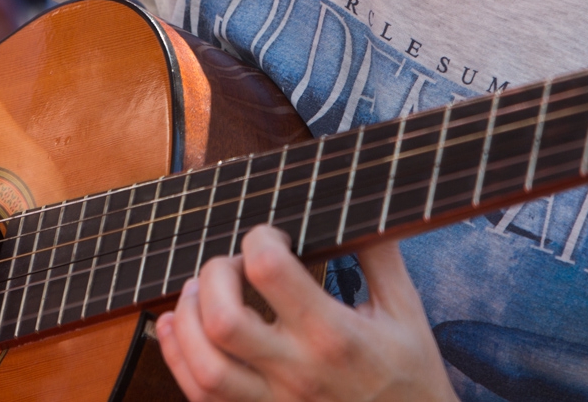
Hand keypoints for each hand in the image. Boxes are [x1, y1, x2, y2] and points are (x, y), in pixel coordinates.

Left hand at [156, 226, 457, 401]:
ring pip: (205, 368)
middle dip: (215, 276)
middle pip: (224, 320)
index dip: (260, 238)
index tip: (272, 236)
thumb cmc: (411, 377)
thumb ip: (379, 255)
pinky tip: (177, 327)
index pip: (270, 272)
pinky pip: (201, 398)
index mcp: (334, 335)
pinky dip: (177, 358)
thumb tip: (357, 204)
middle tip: (232, 265)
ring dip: (188, 319)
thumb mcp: (406, 311)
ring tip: (198, 293)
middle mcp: (298, 372)